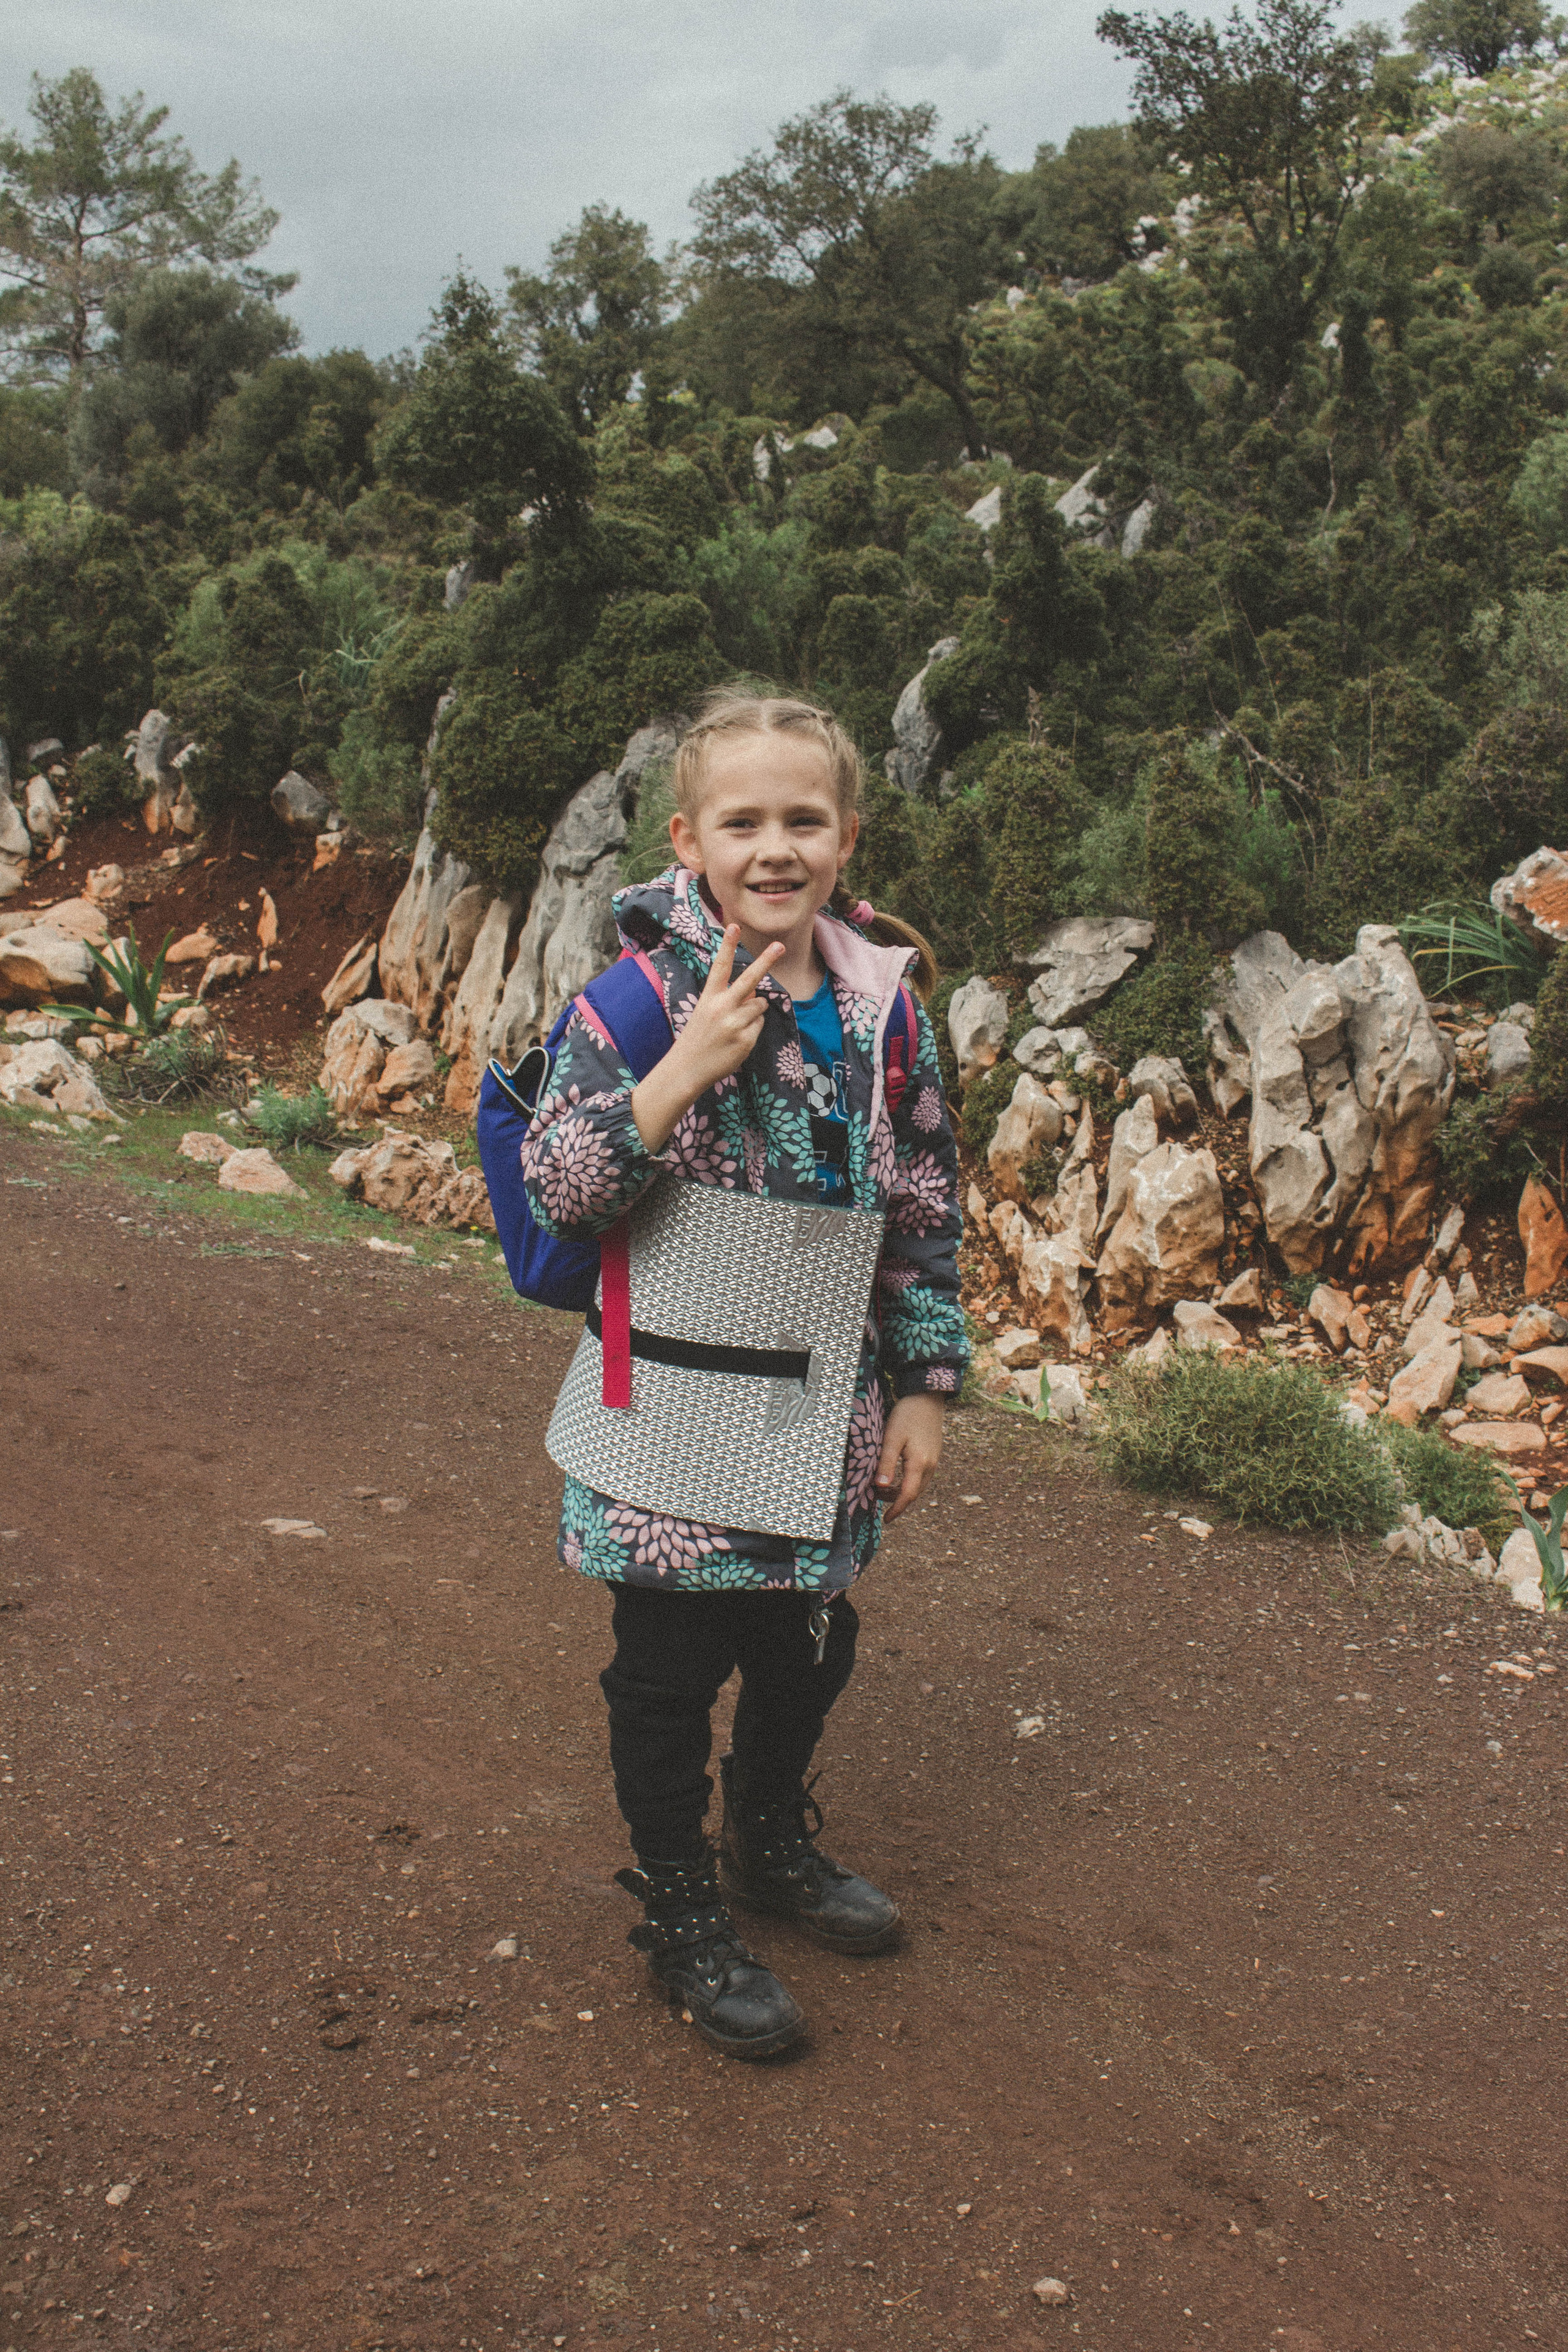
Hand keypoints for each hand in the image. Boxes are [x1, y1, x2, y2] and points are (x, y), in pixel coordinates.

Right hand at [631, 925, 782, 1153]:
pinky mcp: (745, 1040)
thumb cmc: (698, 1037)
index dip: (727, 945)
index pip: (720, 966)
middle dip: (766, 961)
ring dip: (754, 1011)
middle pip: (749, 979)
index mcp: (709, 997)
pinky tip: (736, 1039)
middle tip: (780, 945)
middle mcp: (722, 1007)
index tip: (733, 925)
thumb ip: (730, 998)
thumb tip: (754, 989)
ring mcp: (735, 1024)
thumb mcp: (707, 1012)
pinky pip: (760, 1024)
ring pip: (759, 1005)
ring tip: (734, 1025)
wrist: (687, 1069)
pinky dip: (753, 1029)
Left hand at [873, 1394, 947, 1521]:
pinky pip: (921, 1476)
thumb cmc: (907, 1415)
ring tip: (883, 1488)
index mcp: (919, 1464)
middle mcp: (930, 1466)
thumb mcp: (892, 1438)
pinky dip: (908, 1481)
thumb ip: (887, 1463)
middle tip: (876, 1498)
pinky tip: (897, 1475)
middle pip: (914, 1493)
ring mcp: (933, 1460)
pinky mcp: (933, 1454)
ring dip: (902, 1491)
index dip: (897, 1509)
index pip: (908, 1495)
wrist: (927, 1397)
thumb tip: (881, 1487)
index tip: (886, 1520)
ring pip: (918, 1485)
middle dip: (896, 1501)